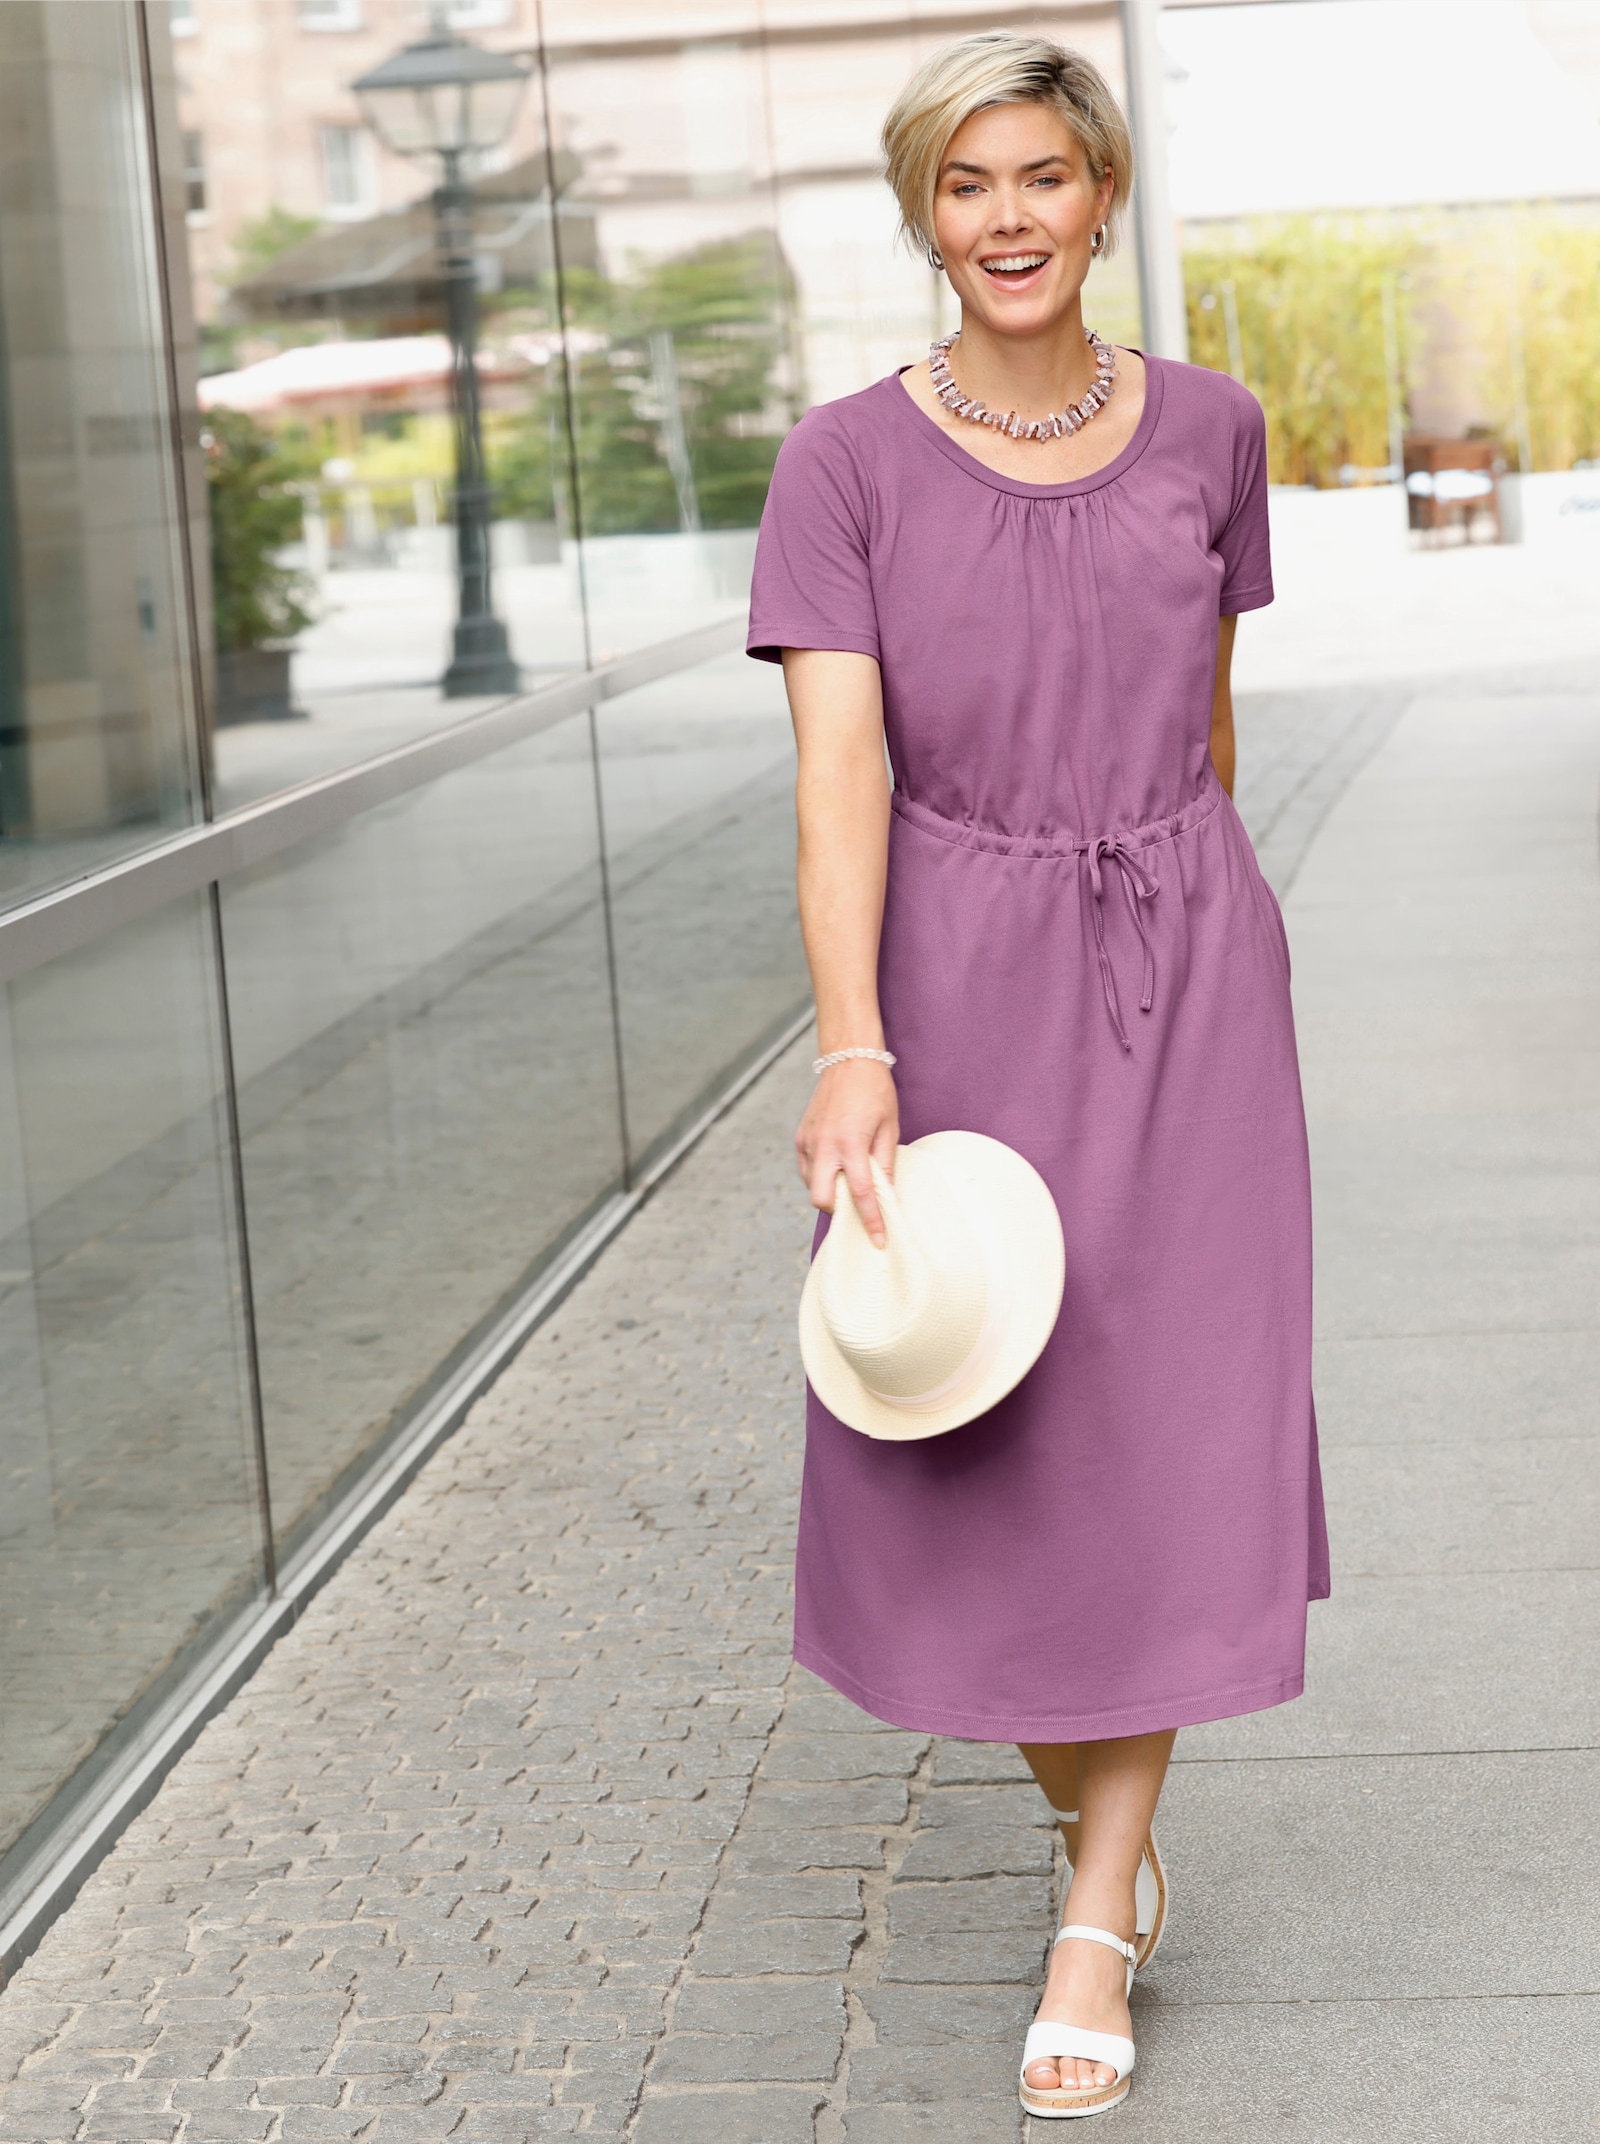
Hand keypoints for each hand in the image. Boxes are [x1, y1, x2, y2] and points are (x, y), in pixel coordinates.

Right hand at [795, 1059, 898, 1245]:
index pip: (860, 1194)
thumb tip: (887, 1194)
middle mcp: (824, 1145)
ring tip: (848, 1177)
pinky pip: (807, 1169)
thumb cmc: (874, 1091)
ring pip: (811, 1186)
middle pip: (822, 1199)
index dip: (871, 1220)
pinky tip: (835, 1165)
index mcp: (850, 1143)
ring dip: (829, 1190)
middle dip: (837, 1210)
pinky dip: (820, 1175)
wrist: (848, 1060)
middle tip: (856, 1204)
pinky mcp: (801, 1136)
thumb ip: (885, 1163)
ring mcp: (808, 1141)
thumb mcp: (889, 1127)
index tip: (878, 1240)